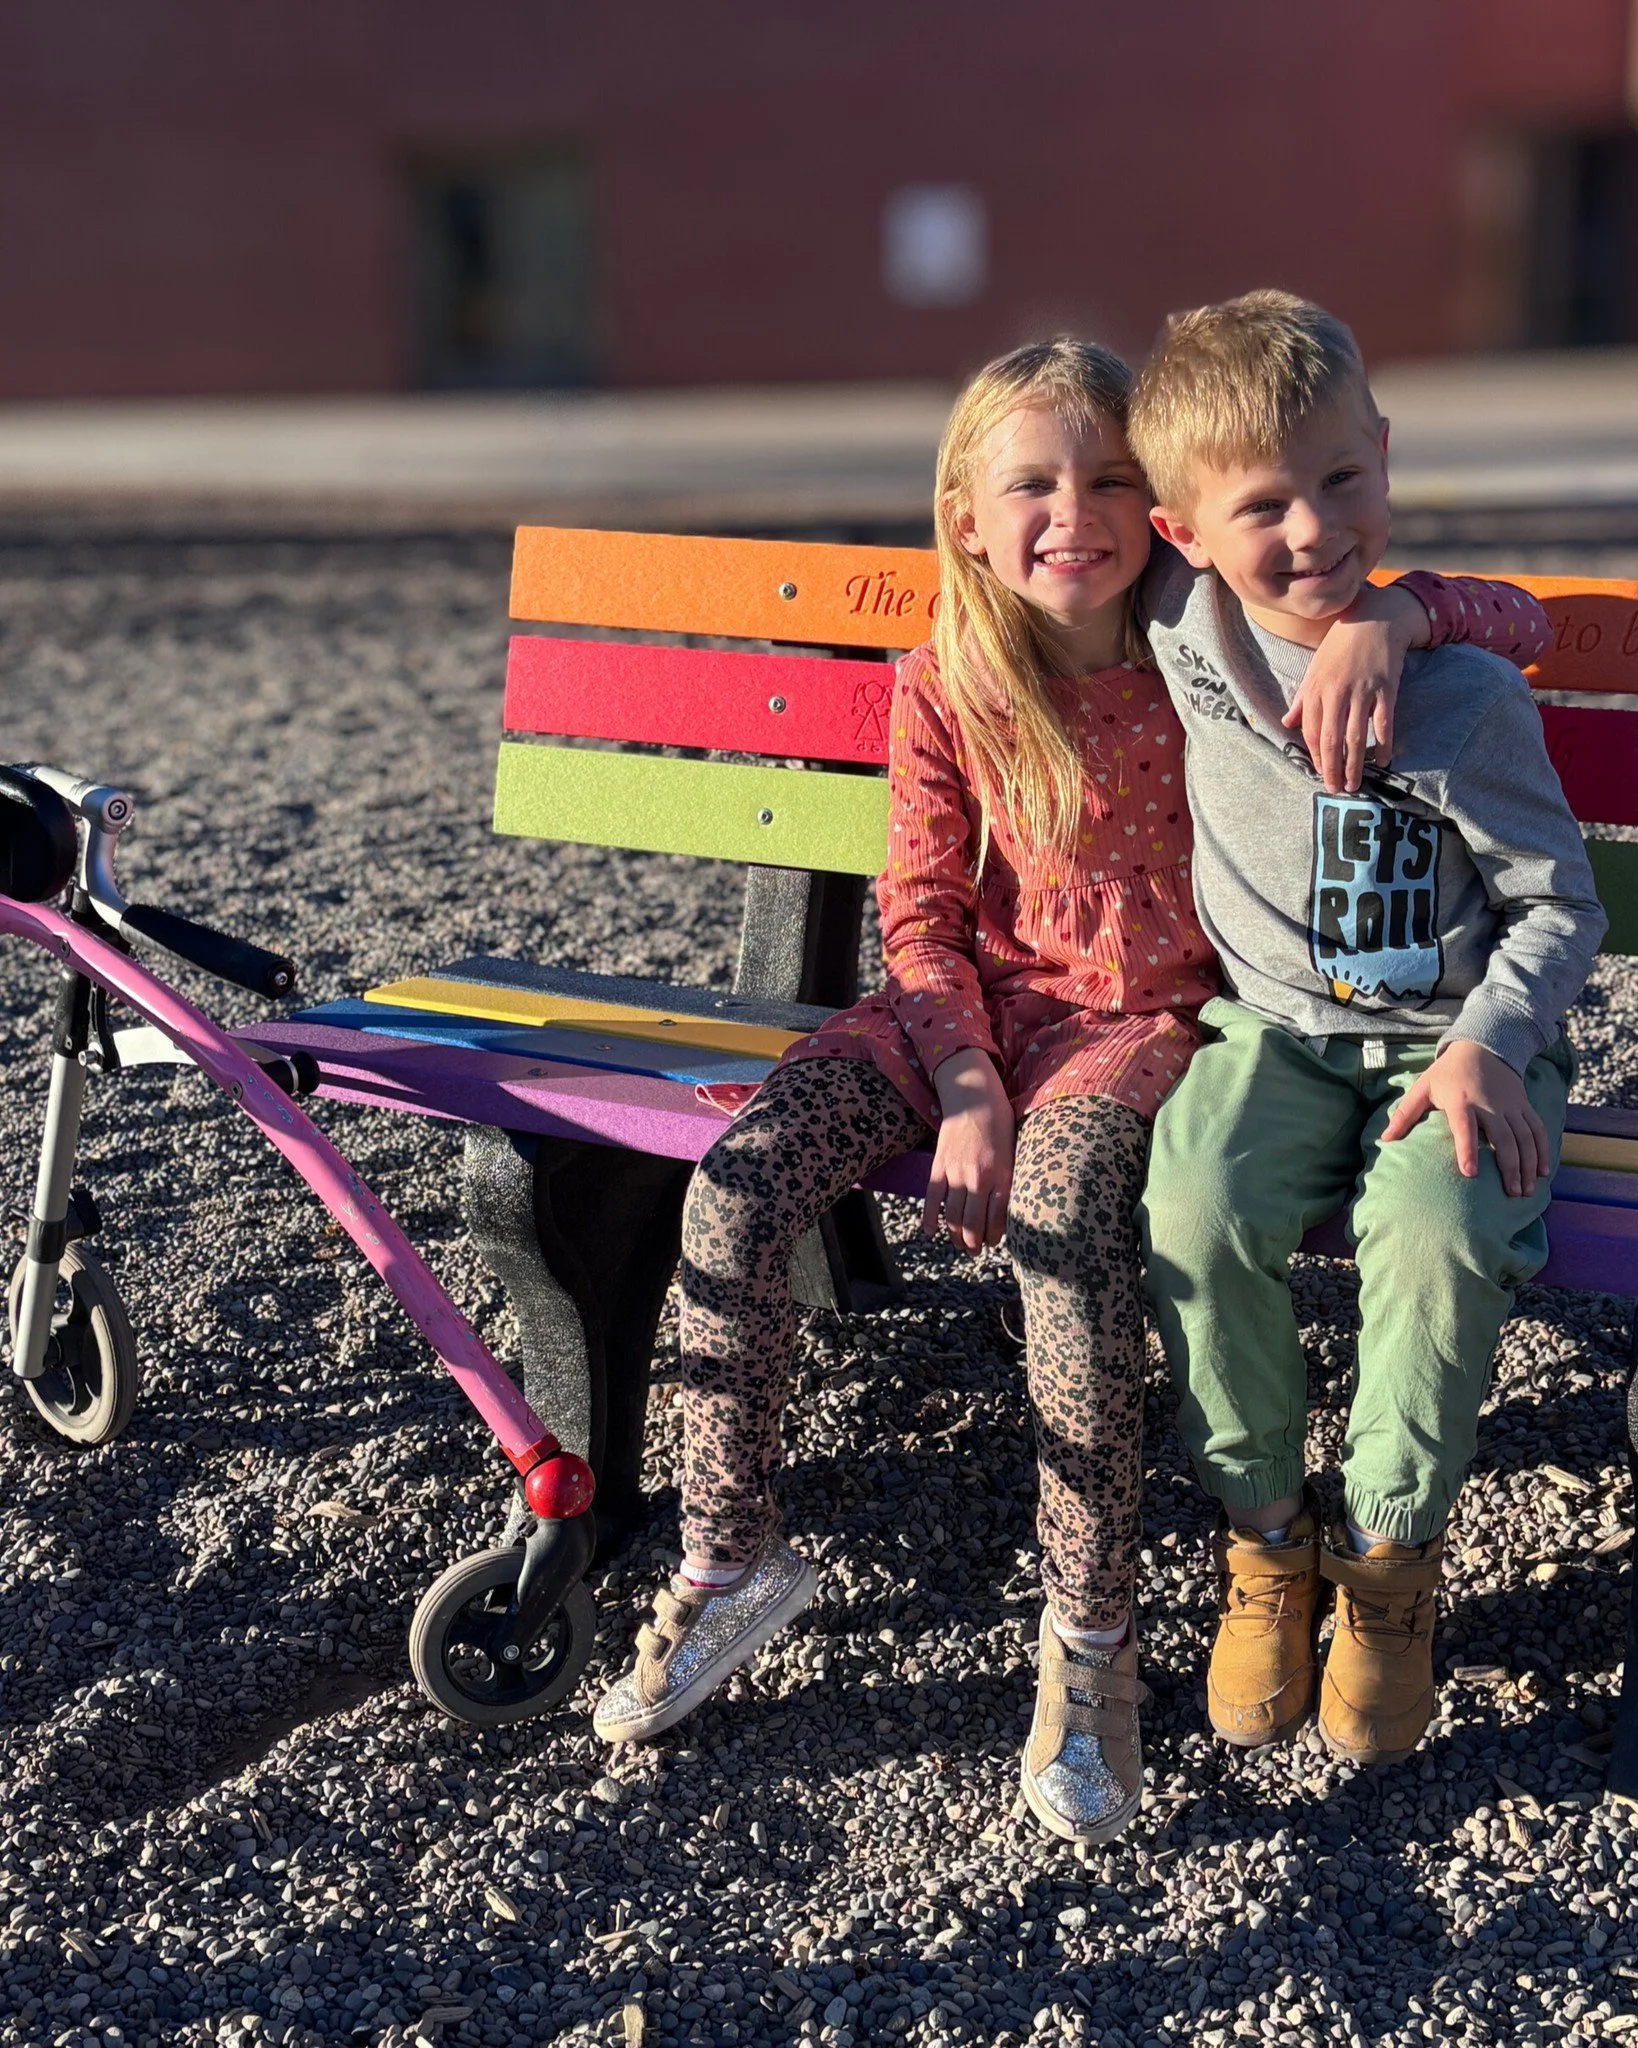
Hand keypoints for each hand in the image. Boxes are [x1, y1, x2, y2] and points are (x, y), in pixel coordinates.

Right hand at [923, 1048, 1014, 1252]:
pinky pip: (933, 1197)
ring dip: (955, 1235)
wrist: (973, 1095)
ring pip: (953, 1215)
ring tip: (959, 1244)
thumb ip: (1009, 1177)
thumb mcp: (1014, 1149)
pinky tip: (931, 1230)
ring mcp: (957, 1172)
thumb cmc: (1000, 1120)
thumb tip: (1007, 1205)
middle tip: (975, 1251)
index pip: (998, 1218)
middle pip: (973, 1223)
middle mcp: (979, 1177)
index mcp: (1002, 1174)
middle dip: (974, 1244)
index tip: (994, 1242)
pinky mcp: (940, 1164)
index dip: (994, 1236)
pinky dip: (930, 1217)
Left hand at [1282, 582, 1427, 793]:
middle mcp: (1336, 693)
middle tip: (1335, 790)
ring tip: (1355, 784)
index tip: (1320, 773)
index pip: (1311, 732)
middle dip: (1332, 769)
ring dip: (1355, 765)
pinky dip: (1383, 744)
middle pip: (1330, 740)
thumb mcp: (1314, 669)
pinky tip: (1383, 761)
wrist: (1375, 619)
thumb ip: (1301, 699)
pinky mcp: (1385, 689)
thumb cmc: (1340, 646)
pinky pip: (1383, 723)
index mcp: (1315, 689)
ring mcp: (1361, 692)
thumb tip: (1286, 722)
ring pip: (1355, 737)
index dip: (1315, 756)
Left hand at [1381, 1040, 1550, 1196]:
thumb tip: (1385, 1140)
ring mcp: (1510, 1105)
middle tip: (1512, 1194)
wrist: (1482, 1046)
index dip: (1467, 1149)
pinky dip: (1543, 1151)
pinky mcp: (1524, 1105)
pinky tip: (1543, 1172)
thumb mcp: (1423, 1087)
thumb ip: (1404, 1114)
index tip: (1470, 1173)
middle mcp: (1490, 1104)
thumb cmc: (1447, 1073)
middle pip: (1504, 1138)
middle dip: (1510, 1168)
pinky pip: (1538, 1130)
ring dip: (1529, 1165)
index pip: (1465, 1127)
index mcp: (1461, 1100)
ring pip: (1525, 1138)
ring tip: (1526, 1191)